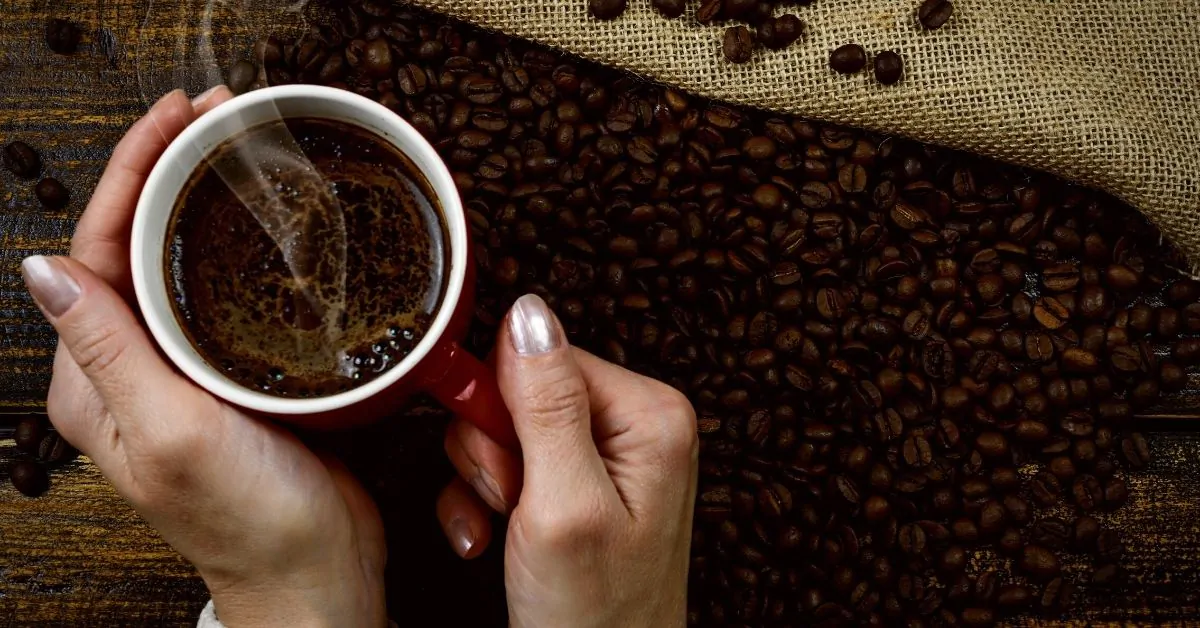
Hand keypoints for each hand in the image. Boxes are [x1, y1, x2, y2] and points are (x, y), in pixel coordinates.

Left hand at [23, 88, 386, 627]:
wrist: (316, 570)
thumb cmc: (249, 521)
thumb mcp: (171, 433)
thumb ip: (108, 351)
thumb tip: (42, 268)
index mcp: (94, 378)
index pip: (95, 250)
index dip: (129, 172)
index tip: (175, 119)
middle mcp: (128, 367)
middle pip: (130, 243)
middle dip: (162, 169)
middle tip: (212, 116)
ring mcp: (179, 370)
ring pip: (175, 261)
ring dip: (197, 198)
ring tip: (233, 148)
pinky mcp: (228, 374)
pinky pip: (219, 291)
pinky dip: (234, 243)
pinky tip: (261, 222)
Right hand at [436, 294, 698, 626]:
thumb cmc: (596, 618)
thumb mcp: (564, 505)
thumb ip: (546, 406)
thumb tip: (530, 312)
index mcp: (650, 415)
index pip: (546, 356)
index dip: (504, 407)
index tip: (504, 469)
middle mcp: (635, 426)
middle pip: (523, 389)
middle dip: (494, 450)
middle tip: (511, 504)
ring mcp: (606, 458)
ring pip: (505, 427)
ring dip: (484, 481)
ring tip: (507, 529)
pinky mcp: (576, 486)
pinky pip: (508, 463)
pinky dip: (484, 503)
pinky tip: (492, 539)